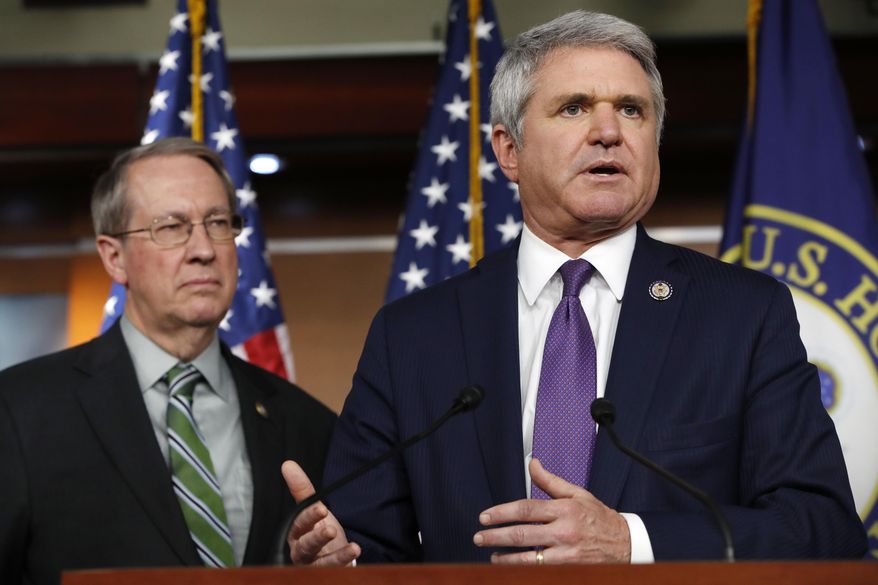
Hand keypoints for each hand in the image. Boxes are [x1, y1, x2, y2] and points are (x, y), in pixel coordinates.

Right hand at [281, 460, 360, 565]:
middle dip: (317, 539)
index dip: (309, 517)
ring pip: (321, 565)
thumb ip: (302, 489)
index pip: (299, 525)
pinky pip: (335, 573)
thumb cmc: (317, 532)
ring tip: (353, 548)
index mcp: (296, 534)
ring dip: (337, 557)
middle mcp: (302, 553)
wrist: (327, 559)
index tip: (322, 509)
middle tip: (331, 530)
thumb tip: (288, 464)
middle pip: (306, 547)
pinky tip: (356, 556)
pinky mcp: (326, 575)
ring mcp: (314, 567)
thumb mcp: (313, 511)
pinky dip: (345, 566)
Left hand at [472, 458, 629, 563]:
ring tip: (493, 556)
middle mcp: (564, 531)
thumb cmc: (600, 518)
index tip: (485, 517)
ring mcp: (567, 553)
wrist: (626, 544)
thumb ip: (551, 481)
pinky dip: (524, 569)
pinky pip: (541, 570)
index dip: (501, 513)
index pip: (525, 509)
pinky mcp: (569, 569)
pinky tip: (513, 568)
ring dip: (506, 558)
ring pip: (529, 558)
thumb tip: (533, 463)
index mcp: (564, 509)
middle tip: (479, 537)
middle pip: (522, 534)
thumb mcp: (577, 494)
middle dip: (496, 536)